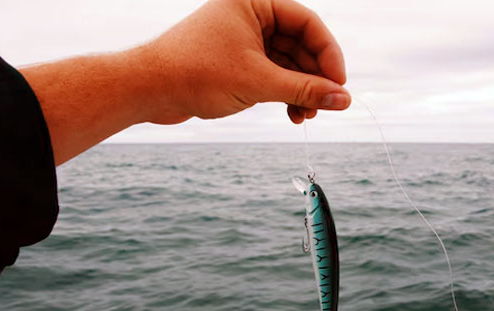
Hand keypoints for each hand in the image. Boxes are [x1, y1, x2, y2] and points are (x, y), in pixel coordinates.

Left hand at [137, 0, 349, 123]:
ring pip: (287, 63)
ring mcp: (243, 39)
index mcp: (254, 2)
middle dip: (314, 78)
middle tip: (325, 107)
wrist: (149, 91)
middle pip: (300, 45)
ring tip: (306, 116)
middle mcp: (251, 15)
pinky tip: (291, 114)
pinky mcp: (237, 61)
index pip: (308, 23)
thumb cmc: (195, 74)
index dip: (329, 55)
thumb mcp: (258, 83)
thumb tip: (344, 100)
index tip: (340, 86)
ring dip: (300, 91)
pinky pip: (272, 74)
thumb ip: (305, 90)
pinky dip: (283, 94)